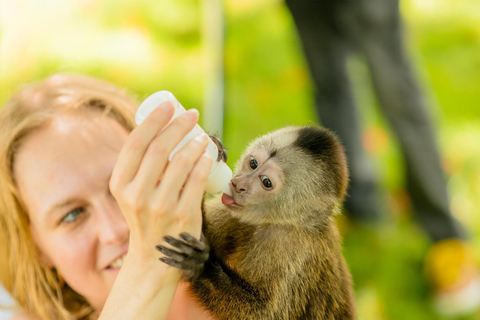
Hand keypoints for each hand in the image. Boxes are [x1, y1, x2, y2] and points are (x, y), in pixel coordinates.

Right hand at [109, 101, 212, 265]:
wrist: (154, 255)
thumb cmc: (146, 214)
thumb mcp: (131, 192)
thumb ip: (140, 166)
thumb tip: (162, 127)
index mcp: (120, 184)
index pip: (135, 143)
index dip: (153, 119)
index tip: (169, 104)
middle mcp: (136, 195)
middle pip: (159, 148)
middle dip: (178, 125)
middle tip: (192, 114)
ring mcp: (160, 207)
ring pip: (181, 163)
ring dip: (195, 142)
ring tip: (202, 136)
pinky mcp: (183, 216)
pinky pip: (197, 181)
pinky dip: (204, 163)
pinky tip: (207, 155)